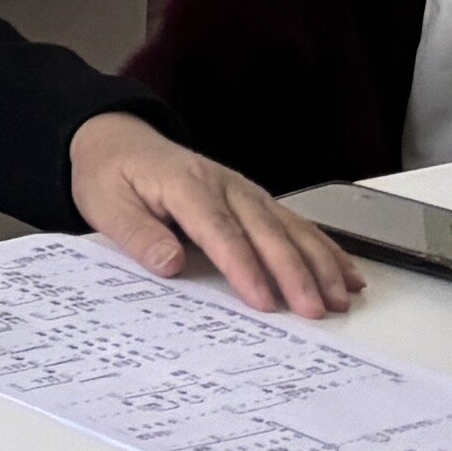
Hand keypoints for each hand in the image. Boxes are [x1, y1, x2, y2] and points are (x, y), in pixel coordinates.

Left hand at [65, 113, 360, 316]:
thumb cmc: (110, 175)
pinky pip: (294, 223)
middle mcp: (222, 184)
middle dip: (294, 272)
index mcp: (184, 184)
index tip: (263, 301)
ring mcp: (243, 190)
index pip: (219, 231)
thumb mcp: (105, 203)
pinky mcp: (254, 199)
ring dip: (319, 262)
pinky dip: (324, 248)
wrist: (117, 141)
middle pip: (265, 231)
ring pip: (289, 227)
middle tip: (314, 310)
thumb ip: (136, 234)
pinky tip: (346, 273)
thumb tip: (168, 263)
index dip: (244, 267)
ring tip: (341, 298)